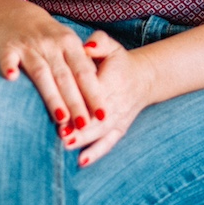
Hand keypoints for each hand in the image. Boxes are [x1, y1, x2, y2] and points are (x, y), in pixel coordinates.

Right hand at [0, 0, 101, 135]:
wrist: (15, 17)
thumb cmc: (50, 39)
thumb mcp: (70, 45)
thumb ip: (83, 66)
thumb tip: (100, 94)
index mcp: (70, 44)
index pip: (84, 72)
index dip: (94, 93)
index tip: (103, 115)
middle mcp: (51, 44)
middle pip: (65, 77)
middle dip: (75, 102)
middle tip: (84, 125)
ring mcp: (28, 45)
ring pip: (41, 73)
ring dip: (51, 96)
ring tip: (61, 119)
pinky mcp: (7, 47)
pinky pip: (8, 58)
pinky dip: (9, 67)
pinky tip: (11, 78)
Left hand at [63, 32, 161, 166]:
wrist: (143, 78)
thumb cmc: (118, 60)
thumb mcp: (111, 45)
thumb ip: (99, 42)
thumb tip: (86, 46)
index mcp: (112, 79)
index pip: (94, 90)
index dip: (81, 99)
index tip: (64, 106)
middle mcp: (116, 101)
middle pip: (97, 116)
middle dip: (79, 126)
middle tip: (60, 133)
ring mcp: (119, 118)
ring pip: (101, 132)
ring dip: (84, 140)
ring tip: (65, 145)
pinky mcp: (120, 128)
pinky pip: (109, 143)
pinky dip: (96, 153)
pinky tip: (81, 162)